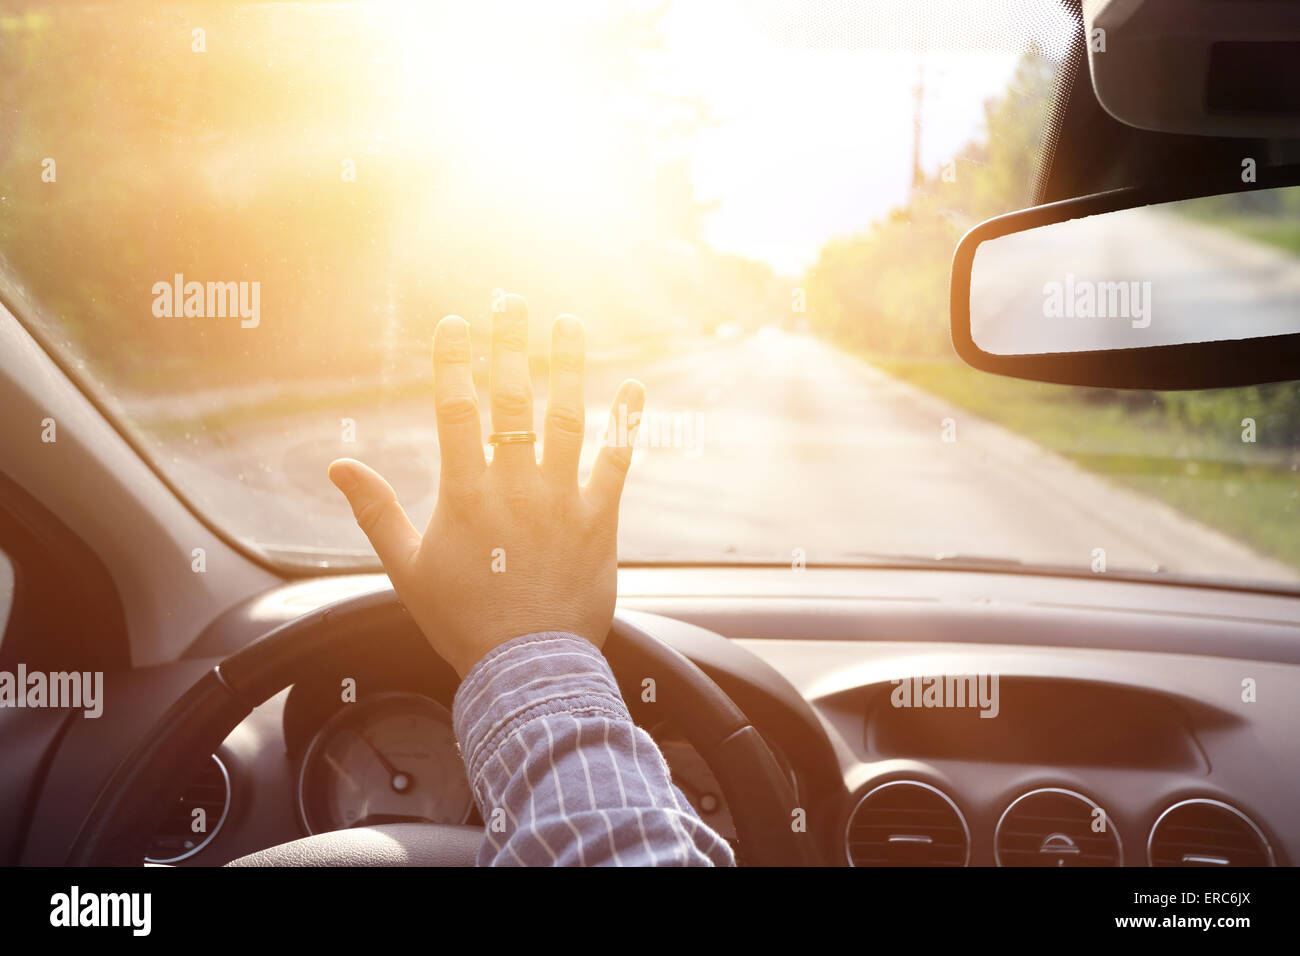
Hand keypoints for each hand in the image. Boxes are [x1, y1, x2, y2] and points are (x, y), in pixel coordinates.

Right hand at [327, 294, 644, 677]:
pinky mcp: (598, 520)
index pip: (455, 410)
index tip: (455, 322)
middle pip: (511, 400)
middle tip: (510, 300)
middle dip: (508, 345)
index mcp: (464, 494)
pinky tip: (634, 389)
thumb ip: (375, 511)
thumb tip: (338, 464)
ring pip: (565, 418)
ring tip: (566, 323)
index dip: (454, 361)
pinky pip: (615, 463)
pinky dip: (625, 425)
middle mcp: (514, 486)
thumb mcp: (405, 568)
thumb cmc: (462, 621)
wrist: (526, 669)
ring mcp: (560, 500)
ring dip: (566, 367)